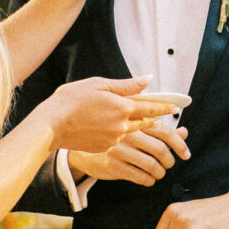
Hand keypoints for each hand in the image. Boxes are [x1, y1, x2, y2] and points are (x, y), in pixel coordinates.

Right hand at [37, 76, 173, 153]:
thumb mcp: (98, 85)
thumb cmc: (71, 100)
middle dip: (153, 118)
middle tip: (158, 114)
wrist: (51, 125)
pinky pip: (118, 140)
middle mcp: (122, 126)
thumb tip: (147, 79)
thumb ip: (126, 85)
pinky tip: (106, 126)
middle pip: (145, 122)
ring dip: (135, 126)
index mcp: (122, 107)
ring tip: (126, 119)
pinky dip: (118, 133)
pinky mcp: (104, 149)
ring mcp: (114, 140)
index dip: (165, 107)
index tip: (176, 107)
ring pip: (132, 132)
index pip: (151, 107)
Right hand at [70, 124, 189, 186]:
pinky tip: (148, 179)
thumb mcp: (132, 121)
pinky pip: (139, 177)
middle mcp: (128, 134)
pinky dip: (148, 180)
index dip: (180, 144)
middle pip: (161, 150)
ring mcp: (120, 150)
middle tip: (169, 164)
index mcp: (135, 121)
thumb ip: (160, 127)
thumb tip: (184, 132)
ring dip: (160, 172)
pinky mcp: (113, 165)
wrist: (78, 142)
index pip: (165, 132)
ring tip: (159, 173)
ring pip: (152, 165)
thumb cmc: (108, 130)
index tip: (186, 154)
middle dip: (170, 160)